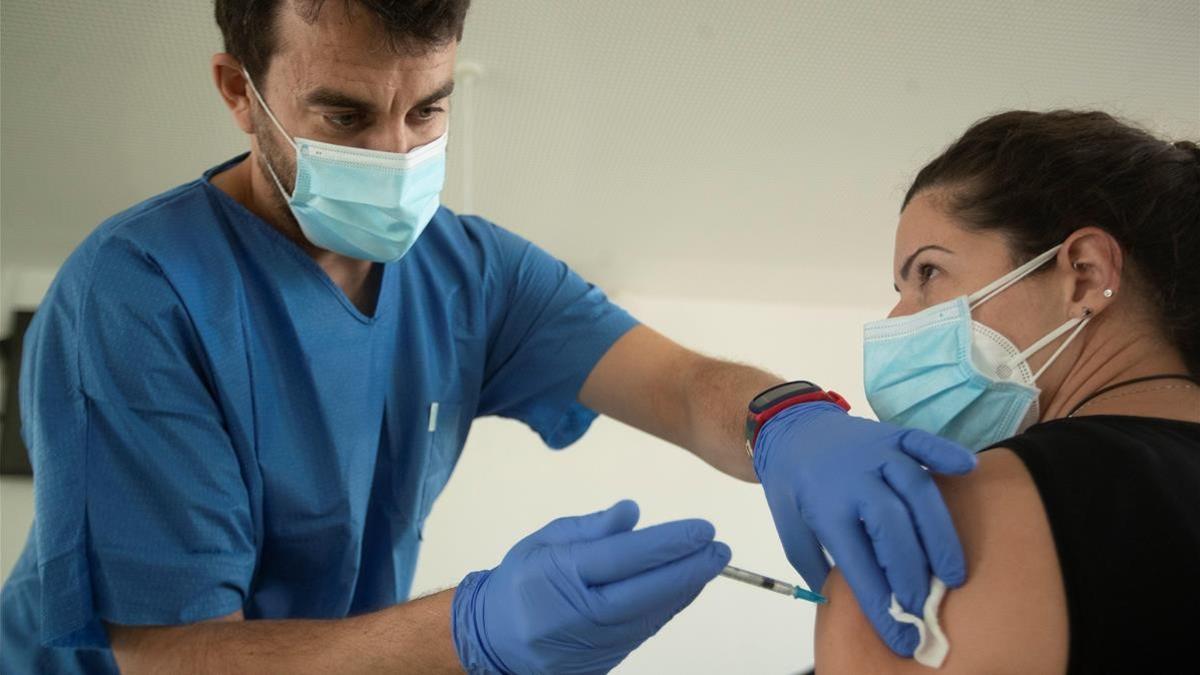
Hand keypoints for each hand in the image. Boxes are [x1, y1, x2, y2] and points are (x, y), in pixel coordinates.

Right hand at [451, 500, 730, 673]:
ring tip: (710, 564)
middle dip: (688, 569)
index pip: (623, 557)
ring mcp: (590, 644)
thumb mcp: (546, 541)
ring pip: (649, 615)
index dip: (667, 543)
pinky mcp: (602, 663)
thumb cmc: (521, 582)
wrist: (494, 641)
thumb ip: (592, 528)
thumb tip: (633, 512)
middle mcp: (576, 614)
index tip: (702, 528)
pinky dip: (668, 608)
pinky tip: (685, 588)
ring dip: (685, 589)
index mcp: (558, 575)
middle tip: (720, 549)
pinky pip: (643, 632)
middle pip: (644, 591)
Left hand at [754, 402, 976, 655]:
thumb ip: (816, 566)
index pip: (857, 562)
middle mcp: (853, 478)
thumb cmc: (793, 485)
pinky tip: (969, 469)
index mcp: (824, 506)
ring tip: (953, 573)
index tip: (902, 635)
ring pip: (916, 490)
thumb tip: (846, 606)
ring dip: (938, 533)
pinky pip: (923, 442)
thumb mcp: (790, 529)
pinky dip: (945, 453)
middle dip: (911, 570)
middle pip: (891, 526)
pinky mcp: (892, 434)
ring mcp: (876, 452)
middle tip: (925, 604)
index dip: (881, 602)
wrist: (789, 427)